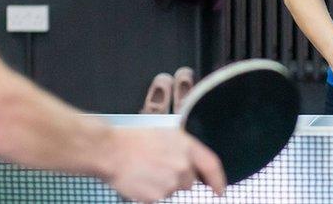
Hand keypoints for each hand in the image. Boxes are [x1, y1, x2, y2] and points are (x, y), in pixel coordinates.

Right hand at [102, 128, 224, 202]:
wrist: (112, 152)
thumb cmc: (137, 140)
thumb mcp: (168, 136)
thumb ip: (186, 151)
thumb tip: (195, 167)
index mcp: (188, 147)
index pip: (212, 166)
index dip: (218, 180)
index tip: (220, 190)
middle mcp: (183, 167)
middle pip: (191, 181)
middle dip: (181, 177)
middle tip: (161, 167)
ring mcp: (170, 184)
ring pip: (174, 189)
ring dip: (166, 183)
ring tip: (148, 170)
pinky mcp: (156, 197)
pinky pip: (160, 197)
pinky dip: (153, 190)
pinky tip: (142, 178)